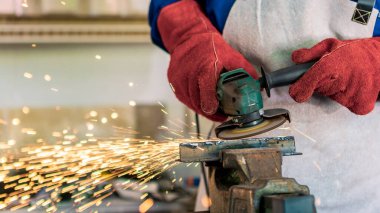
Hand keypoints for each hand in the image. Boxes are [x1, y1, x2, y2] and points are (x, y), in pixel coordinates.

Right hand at [157, 0, 256, 121]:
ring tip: (211, 109)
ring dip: (201, 108)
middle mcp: (189, 74)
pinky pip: (183, 97)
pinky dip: (192, 102)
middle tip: (220, 114)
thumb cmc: (210, 47)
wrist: (188, 37)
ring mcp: (178, 78)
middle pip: (198, 102)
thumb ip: (244, 70)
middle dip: (210, 112)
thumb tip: (257, 83)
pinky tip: (200, 101)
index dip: (213, 109)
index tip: (222, 114)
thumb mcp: (231, 55)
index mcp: (205, 69)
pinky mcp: (172, 81)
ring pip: (190, 102)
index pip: (206, 95)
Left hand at [289, 37, 379, 114]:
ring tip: (347, 77)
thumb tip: (295, 58)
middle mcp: (342, 81)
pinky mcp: (360, 106)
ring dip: (335, 89)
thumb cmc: (354, 51)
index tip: (295, 93)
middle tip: (334, 73)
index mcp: (332, 64)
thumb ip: (311, 53)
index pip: (311, 80)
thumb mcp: (331, 45)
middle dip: (322, 82)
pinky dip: (347, 97)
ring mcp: (352, 96)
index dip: (301, 88)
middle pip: (319, 89)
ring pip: (331, 96)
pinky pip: (345, 104)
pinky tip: (354, 86)